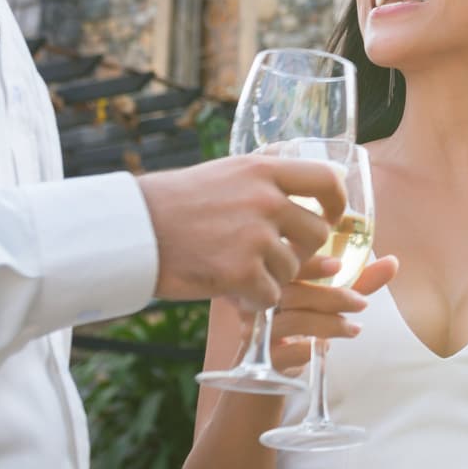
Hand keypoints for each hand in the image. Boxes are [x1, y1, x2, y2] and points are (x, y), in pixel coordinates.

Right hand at [137, 154, 346, 306]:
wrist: (130, 231)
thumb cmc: (173, 203)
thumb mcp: (225, 172)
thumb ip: (263, 178)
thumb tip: (299, 178)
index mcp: (263, 170)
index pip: (327, 180)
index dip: (337, 203)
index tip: (333, 216)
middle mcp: (265, 199)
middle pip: (316, 233)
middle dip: (300, 250)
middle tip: (272, 256)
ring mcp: (254, 236)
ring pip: (292, 268)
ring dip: (271, 275)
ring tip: (237, 269)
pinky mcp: (239, 271)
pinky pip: (270, 294)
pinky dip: (253, 298)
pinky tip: (230, 288)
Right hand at [261, 254, 400, 374]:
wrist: (271, 367)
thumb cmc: (301, 322)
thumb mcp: (329, 300)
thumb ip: (357, 282)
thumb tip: (392, 263)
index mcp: (270, 279)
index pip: (286, 265)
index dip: (311, 263)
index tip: (338, 265)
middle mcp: (257, 301)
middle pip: (293, 292)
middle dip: (332, 296)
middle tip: (362, 303)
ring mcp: (255, 330)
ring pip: (294, 321)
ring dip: (330, 324)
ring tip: (355, 329)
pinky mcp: (261, 359)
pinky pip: (287, 351)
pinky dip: (311, 348)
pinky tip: (325, 348)